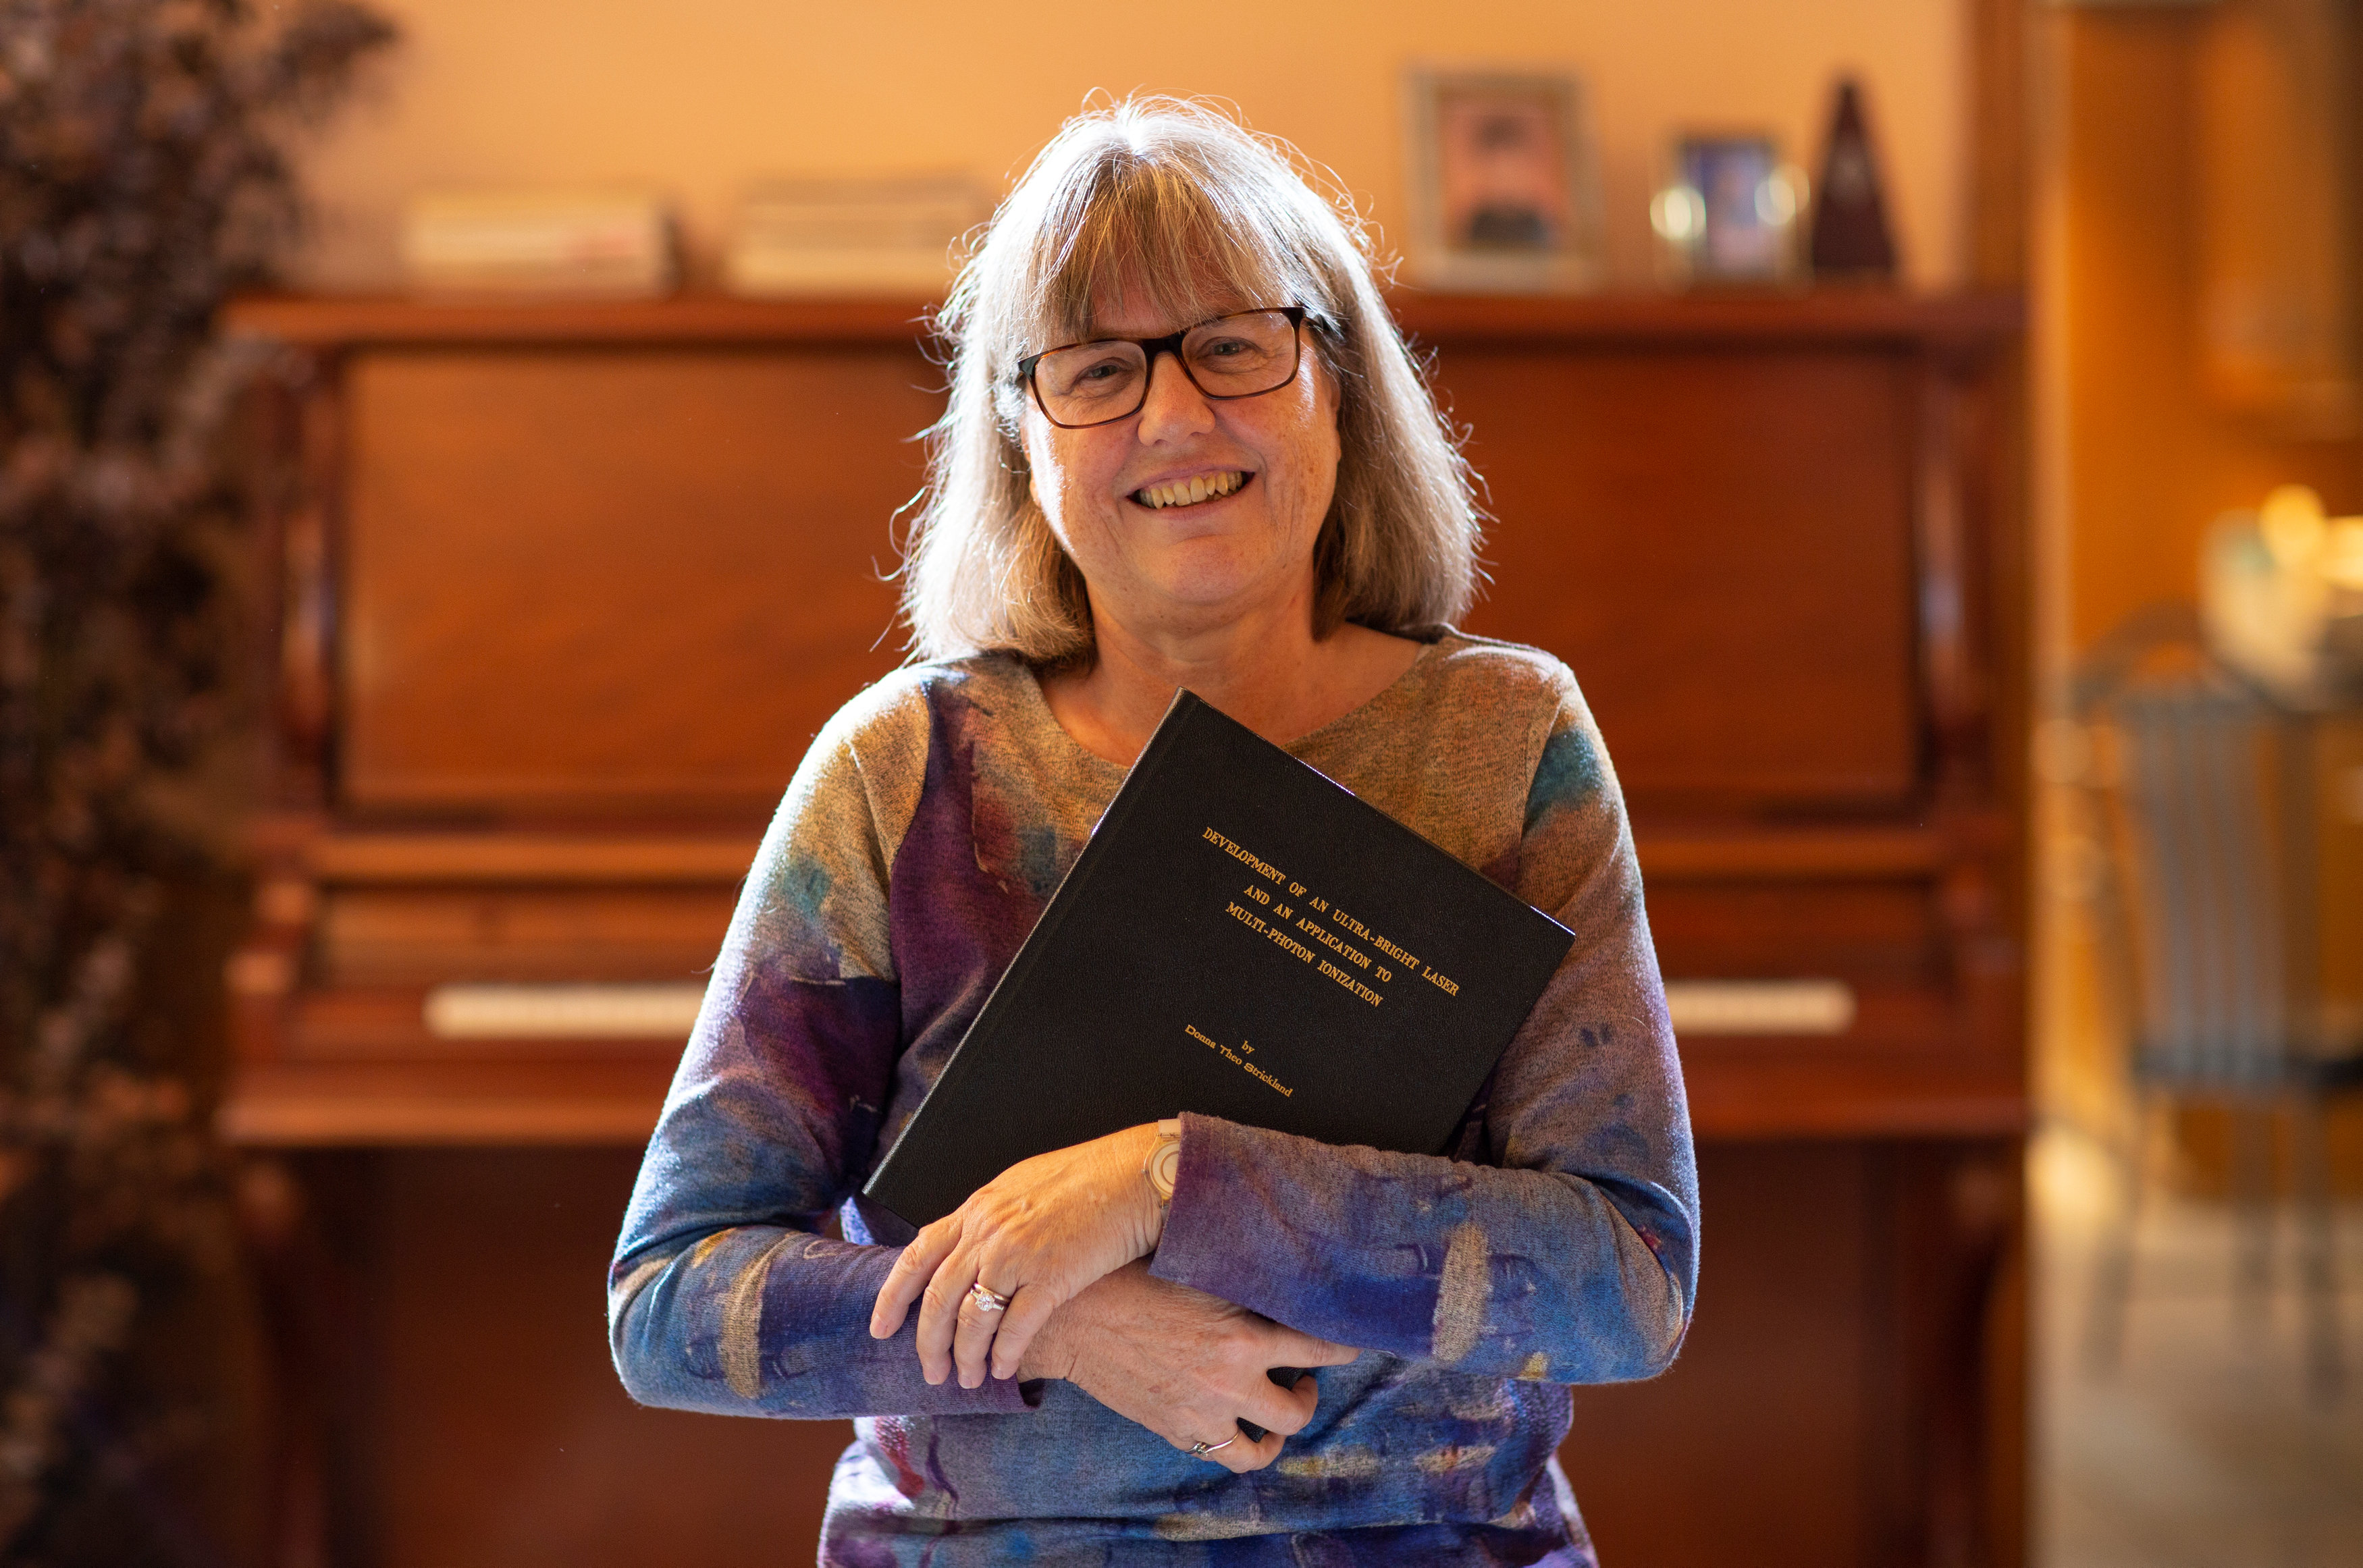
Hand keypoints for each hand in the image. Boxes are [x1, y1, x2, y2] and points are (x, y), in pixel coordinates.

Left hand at [869, 1123, 1167, 1386]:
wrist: (1131, 1174)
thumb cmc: (1082, 1178)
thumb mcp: (1017, 1188)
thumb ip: (985, 1219)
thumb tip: (960, 1247)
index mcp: (976, 1209)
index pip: (915, 1256)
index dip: (892, 1297)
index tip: (880, 1328)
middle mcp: (988, 1233)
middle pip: (939, 1298)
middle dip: (929, 1342)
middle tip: (930, 1371)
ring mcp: (1018, 1255)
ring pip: (974, 1318)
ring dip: (966, 1356)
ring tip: (968, 1378)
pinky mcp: (1053, 1276)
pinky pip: (1017, 1327)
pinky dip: (1005, 1353)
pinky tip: (1004, 1369)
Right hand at [1018, 1261, 1359, 1473]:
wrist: (1073, 1318)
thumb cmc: (1132, 1278)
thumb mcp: (1199, 1269)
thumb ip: (1245, 1278)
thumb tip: (1289, 1260)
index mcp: (1244, 1336)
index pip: (1322, 1349)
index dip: (1346, 1345)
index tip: (1354, 1340)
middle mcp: (1231, 1383)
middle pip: (1299, 1410)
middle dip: (1310, 1393)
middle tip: (1304, 1375)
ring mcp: (1204, 1414)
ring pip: (1266, 1445)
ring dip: (1279, 1430)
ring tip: (1275, 1406)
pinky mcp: (1177, 1431)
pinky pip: (1223, 1455)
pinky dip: (1239, 1444)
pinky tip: (1237, 1422)